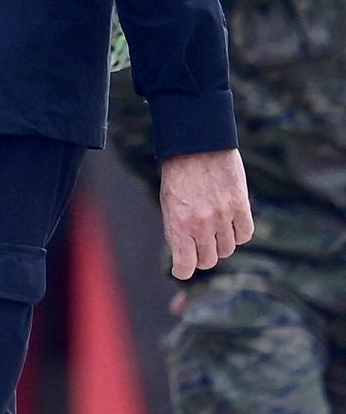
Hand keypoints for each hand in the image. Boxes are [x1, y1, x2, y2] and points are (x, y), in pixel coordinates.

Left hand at [160, 148, 252, 279]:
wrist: (197, 143)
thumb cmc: (178, 173)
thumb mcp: (168, 202)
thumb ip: (177, 228)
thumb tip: (185, 253)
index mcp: (178, 222)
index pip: (186, 264)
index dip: (184, 270)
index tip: (182, 269)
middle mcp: (201, 223)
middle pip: (209, 260)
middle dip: (202, 257)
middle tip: (198, 247)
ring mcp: (223, 216)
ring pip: (228, 249)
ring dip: (221, 244)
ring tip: (213, 229)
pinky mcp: (241, 206)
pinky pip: (245, 235)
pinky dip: (238, 234)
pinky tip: (230, 224)